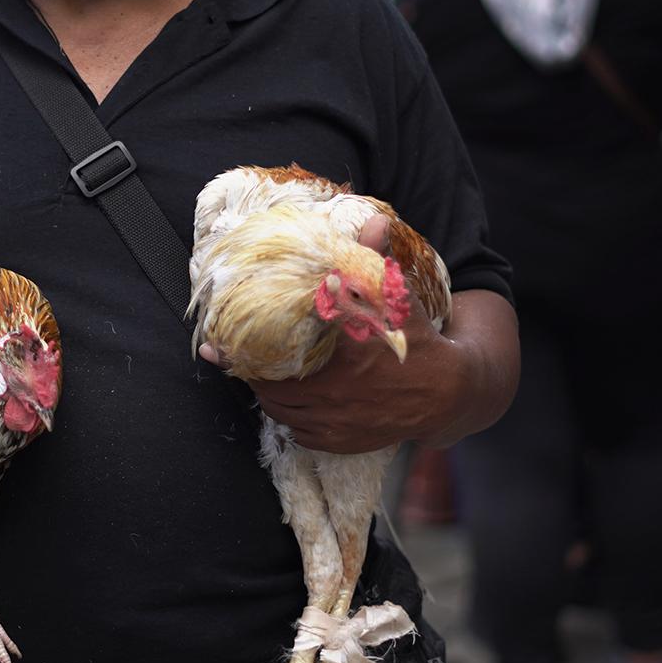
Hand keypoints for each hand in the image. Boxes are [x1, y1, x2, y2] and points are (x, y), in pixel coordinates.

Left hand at [202, 216, 468, 453]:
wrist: (449, 393)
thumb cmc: (418, 340)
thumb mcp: (398, 297)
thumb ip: (376, 259)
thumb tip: (374, 221)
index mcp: (341, 351)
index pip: (276, 353)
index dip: (240, 352)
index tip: (212, 348)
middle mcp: (333, 391)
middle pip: (268, 386)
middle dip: (249, 373)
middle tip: (230, 358)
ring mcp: (335, 421)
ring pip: (278, 411)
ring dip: (265, 394)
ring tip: (258, 375)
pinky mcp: (339, 441)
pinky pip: (297, 432)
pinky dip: (288, 417)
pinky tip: (289, 398)